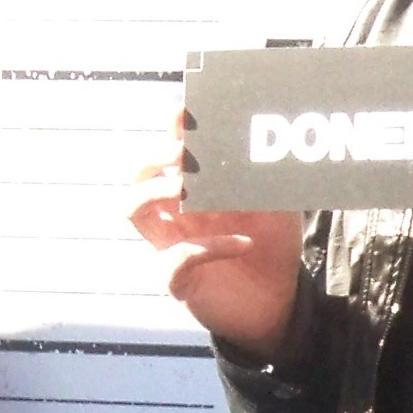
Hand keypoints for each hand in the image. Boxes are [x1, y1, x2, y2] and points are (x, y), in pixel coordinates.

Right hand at [129, 137, 300, 354]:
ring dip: (157, 191)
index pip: (170, 153)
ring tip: (187, 186)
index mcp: (193, 192)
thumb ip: (264, 177)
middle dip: (157, 157)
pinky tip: (242, 242)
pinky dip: (209, 245)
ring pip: (133, 209)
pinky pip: (176, 259)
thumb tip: (262, 141)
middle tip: (183, 151)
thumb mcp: (274, 205)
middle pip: (138, 175)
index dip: (170, 130)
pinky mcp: (177, 282)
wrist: (279, 302)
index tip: (183, 109)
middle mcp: (173, 215)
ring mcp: (168, 246)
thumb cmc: (270, 248)